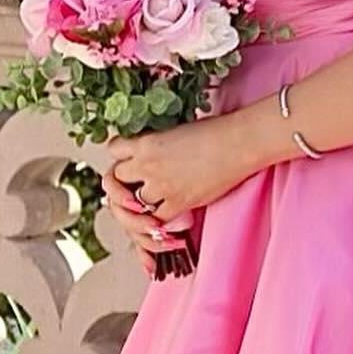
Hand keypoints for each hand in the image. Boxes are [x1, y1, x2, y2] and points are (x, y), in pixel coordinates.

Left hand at [102, 117, 248, 266]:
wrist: (238, 143)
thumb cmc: (215, 132)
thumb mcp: (176, 131)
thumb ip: (157, 144)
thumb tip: (154, 156)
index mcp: (145, 142)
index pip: (114, 150)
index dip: (120, 156)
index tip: (127, 161)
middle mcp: (147, 164)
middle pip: (114, 179)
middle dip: (121, 185)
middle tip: (129, 189)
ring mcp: (161, 186)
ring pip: (131, 204)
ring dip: (137, 206)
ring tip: (146, 206)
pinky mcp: (178, 203)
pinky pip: (155, 221)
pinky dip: (157, 223)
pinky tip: (163, 218)